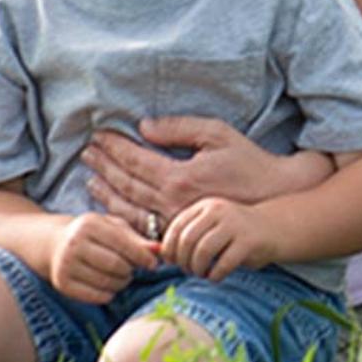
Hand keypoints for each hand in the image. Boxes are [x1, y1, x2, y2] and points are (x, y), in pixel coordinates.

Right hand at [44, 211, 159, 303]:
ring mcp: (66, 265)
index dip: (142, 256)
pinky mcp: (62, 284)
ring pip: (108, 283)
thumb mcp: (112, 228)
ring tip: (121, 275)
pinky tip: (109, 285)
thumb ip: (136, 238)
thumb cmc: (92, 234)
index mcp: (89, 224)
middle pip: (116, 265)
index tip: (154, 263)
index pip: (122, 244)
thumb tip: (160, 250)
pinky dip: (110, 294)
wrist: (54, 244)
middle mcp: (74, 244)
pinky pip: (97, 297)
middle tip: (132, 269)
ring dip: (122, 283)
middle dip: (131, 270)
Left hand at [86, 118, 331, 227]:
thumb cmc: (248, 163)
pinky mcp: (182, 234)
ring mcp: (176, 222)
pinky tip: (113, 208)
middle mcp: (173, 203)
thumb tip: (145, 126)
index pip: (135, 161)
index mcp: (179, 177)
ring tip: (91, 180)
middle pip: (127, 185)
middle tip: (86, 152)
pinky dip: (123, 217)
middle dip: (104, 167)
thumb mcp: (217, 134)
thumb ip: (179, 129)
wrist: (274, 200)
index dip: (114, 146)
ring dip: (108, 194)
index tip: (99, 135)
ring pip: (130, 210)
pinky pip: (145, 228)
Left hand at [160, 195, 281, 279]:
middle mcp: (218, 211)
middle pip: (187, 240)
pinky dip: (215, 274)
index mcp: (205, 206)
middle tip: (188, 271)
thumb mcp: (211, 227)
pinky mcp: (248, 242)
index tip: (172, 262)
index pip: (176, 227)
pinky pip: (223, 263)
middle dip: (183, 261)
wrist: (275, 227)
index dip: (169, 248)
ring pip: (203, 251)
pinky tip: (216, 277)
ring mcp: (234, 225)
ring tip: (201, 274)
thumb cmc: (236, 233)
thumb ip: (188, 236)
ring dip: (197, 269)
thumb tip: (157, 255)